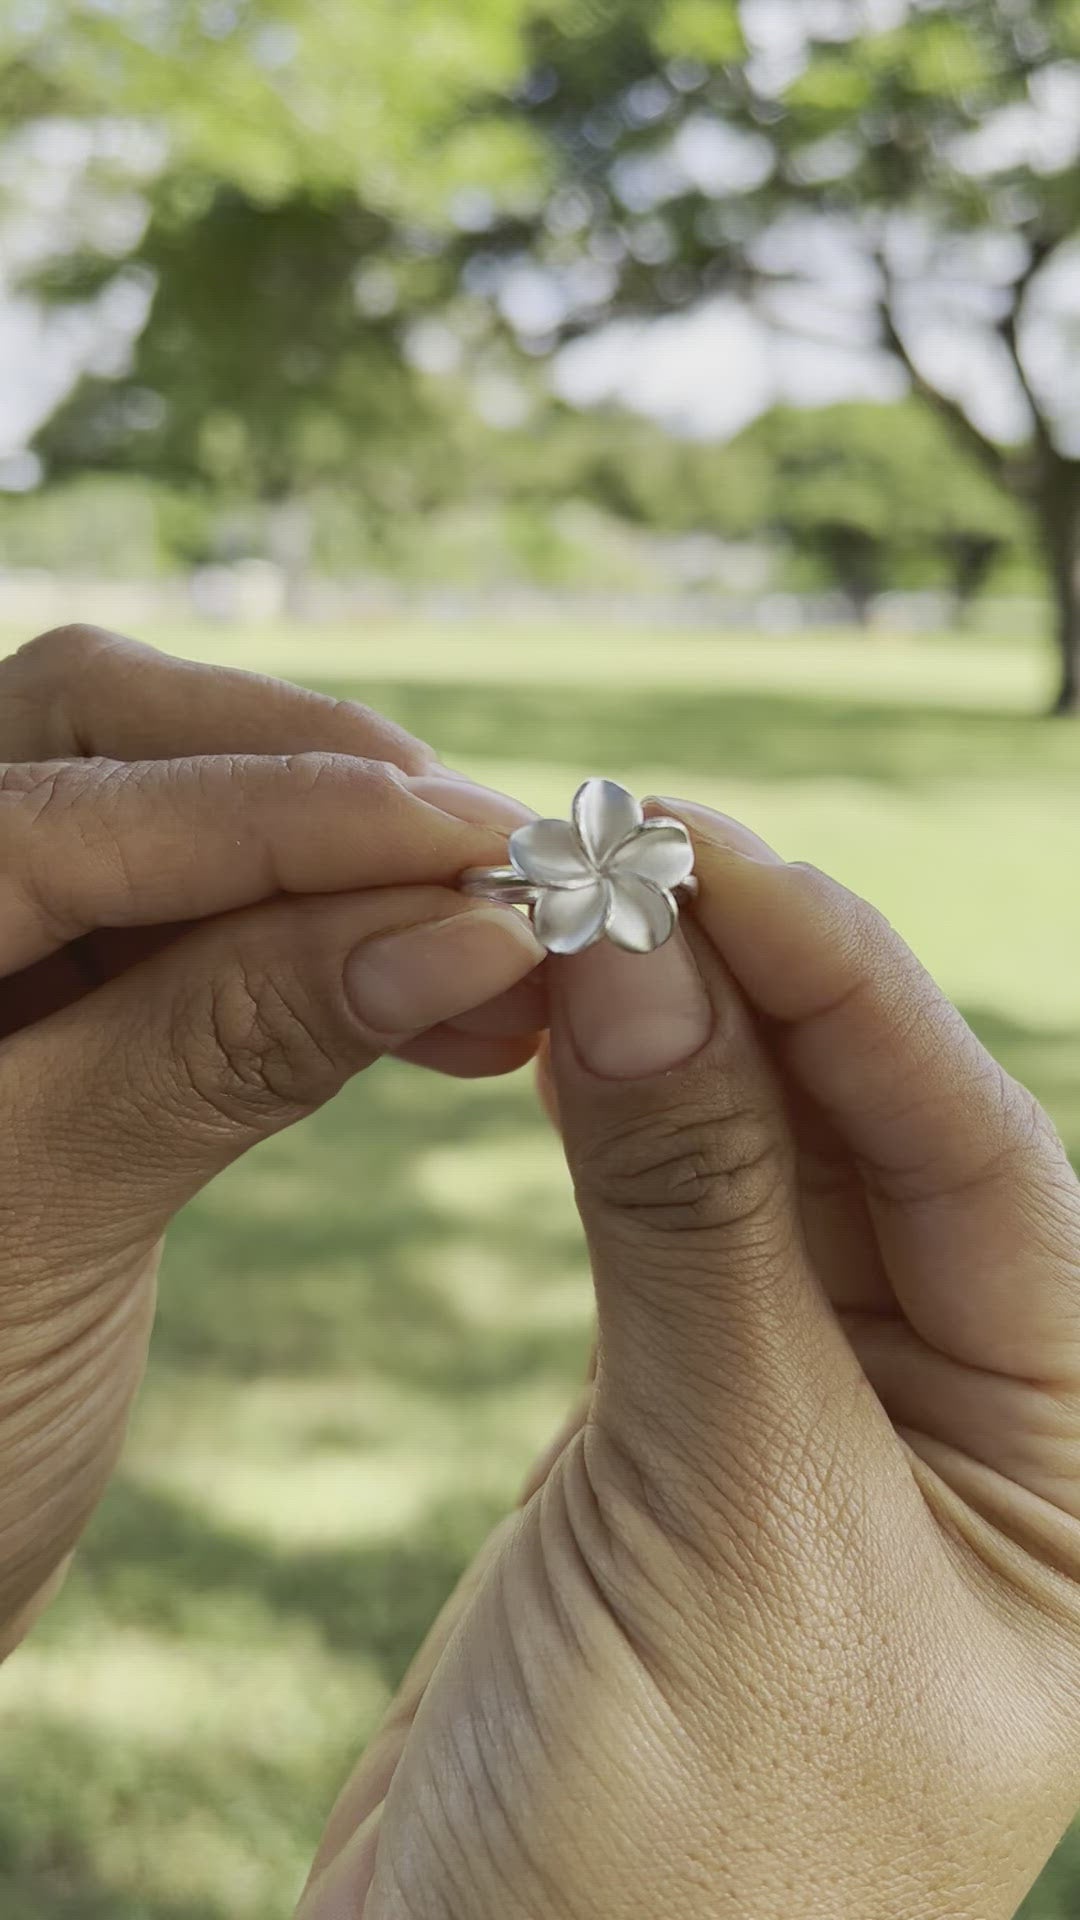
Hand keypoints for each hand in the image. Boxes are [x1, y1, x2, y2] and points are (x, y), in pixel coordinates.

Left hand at [0, 625, 543, 1652]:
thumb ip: (227, 1044)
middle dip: (310, 785)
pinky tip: (436, 1001)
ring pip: (163, 819)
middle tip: (495, 862)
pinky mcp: (40, 1010)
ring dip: (336, 871)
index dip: (287, 814)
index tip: (478, 841)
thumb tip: (458, 929)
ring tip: (500, 949)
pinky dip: (314, 952)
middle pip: (105, 737)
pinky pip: (184, 928)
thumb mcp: (44, 1226)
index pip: (71, 805)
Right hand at [300, 800, 1079, 1919]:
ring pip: (765, 1161)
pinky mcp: (680, 1415)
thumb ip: (700, 1223)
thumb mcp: (737, 1514)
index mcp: (1075, 1469)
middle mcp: (971, 1421)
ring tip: (576, 903)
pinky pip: (669, 1221)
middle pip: (879, 1135)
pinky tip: (566, 1021)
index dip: (851, 991)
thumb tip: (650, 962)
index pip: (986, 1162)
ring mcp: (817, 1408)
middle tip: (622, 846)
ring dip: (675, 1029)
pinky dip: (613, 1116)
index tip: (714, 857)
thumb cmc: (692, 1852)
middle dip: (759, 984)